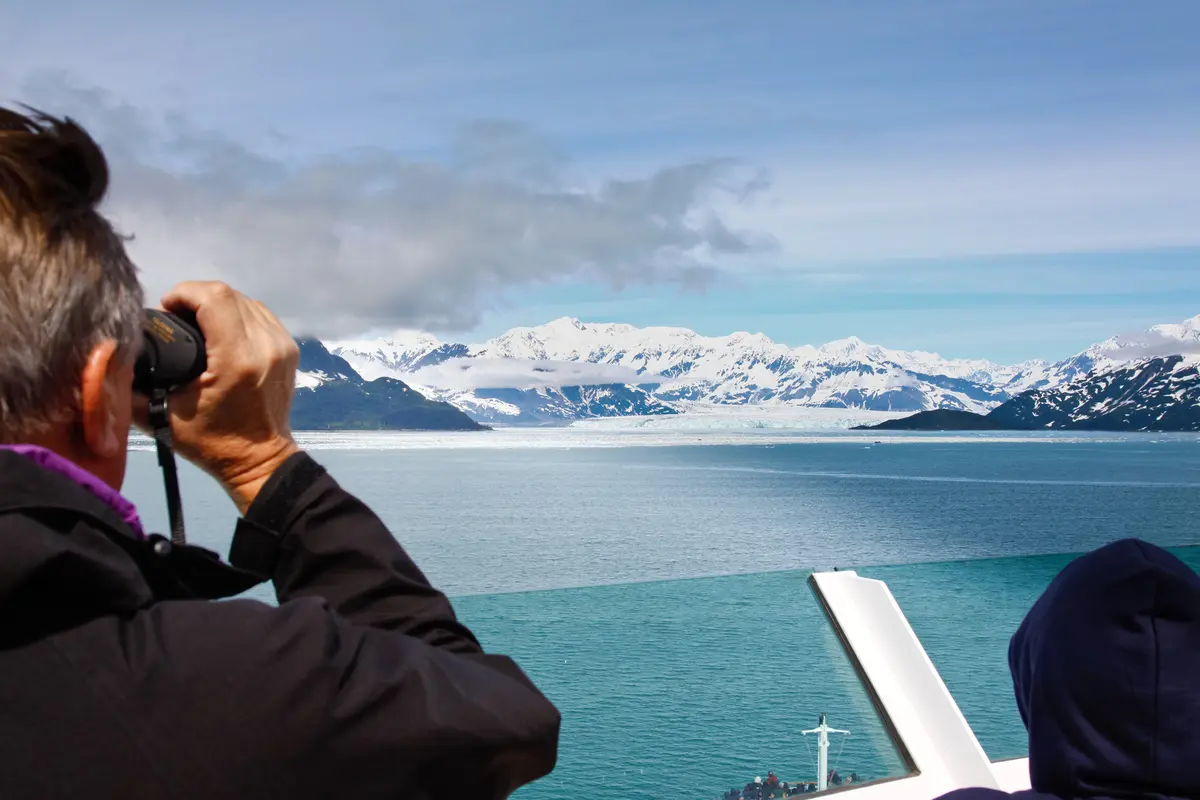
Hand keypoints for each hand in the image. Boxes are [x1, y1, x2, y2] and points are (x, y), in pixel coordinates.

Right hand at [135, 281, 300, 513]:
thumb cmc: (213, 443)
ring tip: (196, 321)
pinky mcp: (289, 348)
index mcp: (236, 360)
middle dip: (196, 298)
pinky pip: (261, 314)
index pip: (214, 298)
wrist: (261, 460)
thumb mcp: (164, 417)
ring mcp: (282, 346)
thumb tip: (110, 357)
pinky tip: (221, 328)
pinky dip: (238, 314)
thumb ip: (133, 386)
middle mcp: (264, 346)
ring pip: (246, 300)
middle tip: (176, 317)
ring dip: (218, 304)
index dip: (184, 293)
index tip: (166, 308)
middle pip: (229, 294)